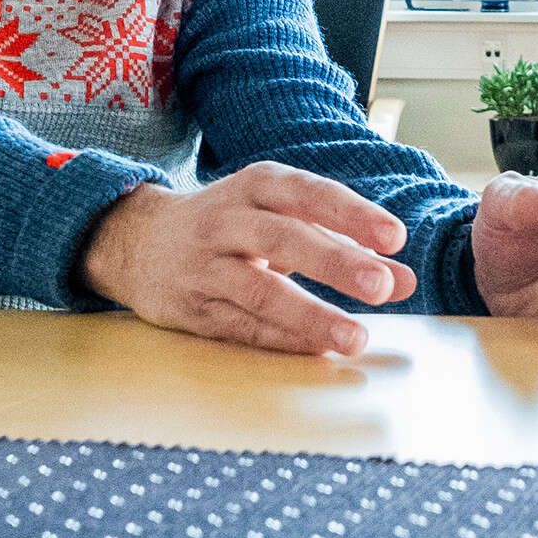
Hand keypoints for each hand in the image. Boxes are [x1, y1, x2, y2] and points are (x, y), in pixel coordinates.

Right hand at [77, 167, 417, 358]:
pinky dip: (280, 340)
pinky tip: (317, 351)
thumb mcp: (281, 218)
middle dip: (334, 262)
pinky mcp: (191, 309)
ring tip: (355, 338)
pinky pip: (240, 326)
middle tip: (381, 286)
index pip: (308, 193)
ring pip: (259, 291)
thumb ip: (342, 244)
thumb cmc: (230, 226)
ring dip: (310, 316)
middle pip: (282, 239)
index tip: (394, 238)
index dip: (351, 214)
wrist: (134, 241)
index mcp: (256, 186)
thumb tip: (403, 280)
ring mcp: (205, 267)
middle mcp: (226, 221)